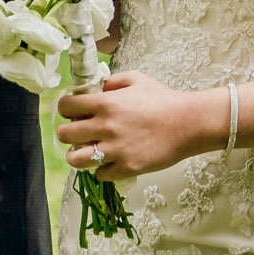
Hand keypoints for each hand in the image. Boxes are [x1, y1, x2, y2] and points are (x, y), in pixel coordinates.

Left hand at [55, 70, 200, 181]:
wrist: (189, 124)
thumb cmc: (164, 100)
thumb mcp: (136, 80)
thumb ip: (112, 81)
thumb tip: (94, 87)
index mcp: (106, 103)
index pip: (66, 107)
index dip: (67, 109)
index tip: (74, 112)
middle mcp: (106, 126)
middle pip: (64, 134)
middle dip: (68, 133)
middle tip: (79, 133)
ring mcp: (115, 149)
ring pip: (75, 159)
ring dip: (78, 155)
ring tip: (87, 151)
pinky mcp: (127, 167)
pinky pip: (100, 174)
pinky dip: (102, 169)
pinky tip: (110, 161)